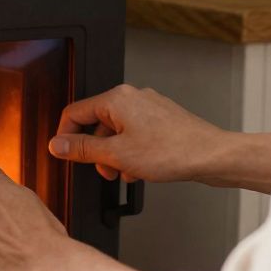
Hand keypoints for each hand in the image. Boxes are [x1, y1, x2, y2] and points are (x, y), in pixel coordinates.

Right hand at [48, 84, 222, 182]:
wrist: (213, 156)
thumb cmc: (173, 151)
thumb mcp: (116, 154)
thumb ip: (82, 149)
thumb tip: (57, 145)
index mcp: (116, 99)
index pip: (74, 113)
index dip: (65, 136)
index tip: (64, 154)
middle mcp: (132, 97)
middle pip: (96, 123)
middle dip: (96, 150)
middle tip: (102, 170)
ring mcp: (148, 107)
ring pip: (116, 131)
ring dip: (115, 154)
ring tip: (124, 173)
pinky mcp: (161, 118)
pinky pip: (135, 133)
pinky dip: (132, 151)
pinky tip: (140, 169)